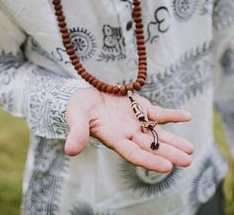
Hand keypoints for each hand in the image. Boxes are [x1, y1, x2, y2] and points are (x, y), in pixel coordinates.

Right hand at [64, 88, 193, 172]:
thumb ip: (77, 132)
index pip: (133, 153)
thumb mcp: (76, 117)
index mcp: (114, 139)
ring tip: (190, 150)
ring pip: (157, 133)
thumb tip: (70, 150)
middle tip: (187, 161)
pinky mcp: (141, 107)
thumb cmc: (79, 107)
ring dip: (174, 141)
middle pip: (150, 146)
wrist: (87, 94)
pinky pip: (158, 113)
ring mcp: (136, 121)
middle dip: (168, 153)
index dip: (149, 160)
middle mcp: (128, 133)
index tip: (167, 167)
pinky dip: (171, 115)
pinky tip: (187, 116)